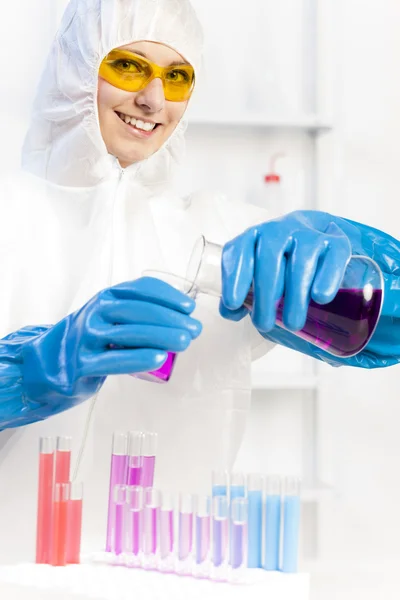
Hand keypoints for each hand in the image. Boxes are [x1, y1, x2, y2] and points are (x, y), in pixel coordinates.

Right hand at [21, 276, 201, 407]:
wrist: (52, 359)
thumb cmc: (93, 335)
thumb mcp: (111, 314)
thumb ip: (138, 309)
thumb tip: (182, 316)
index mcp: (106, 297)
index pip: (139, 289)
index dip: (167, 296)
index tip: (188, 307)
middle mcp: (96, 312)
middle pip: (138, 310)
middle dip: (171, 319)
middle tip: (194, 329)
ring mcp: (88, 337)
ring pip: (129, 333)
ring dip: (162, 336)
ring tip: (185, 342)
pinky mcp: (83, 363)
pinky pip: (114, 359)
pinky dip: (139, 358)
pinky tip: (159, 358)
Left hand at [220, 210, 351, 331]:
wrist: (327, 248)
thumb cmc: (287, 270)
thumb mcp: (263, 281)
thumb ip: (244, 295)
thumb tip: (231, 311)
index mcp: (256, 238)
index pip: (240, 250)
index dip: (235, 276)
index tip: (234, 303)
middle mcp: (281, 230)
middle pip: (270, 255)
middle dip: (265, 293)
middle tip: (265, 324)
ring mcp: (310, 233)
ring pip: (301, 259)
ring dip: (295, 293)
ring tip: (292, 323)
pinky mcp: (338, 242)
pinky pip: (333, 257)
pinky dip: (327, 277)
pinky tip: (320, 297)